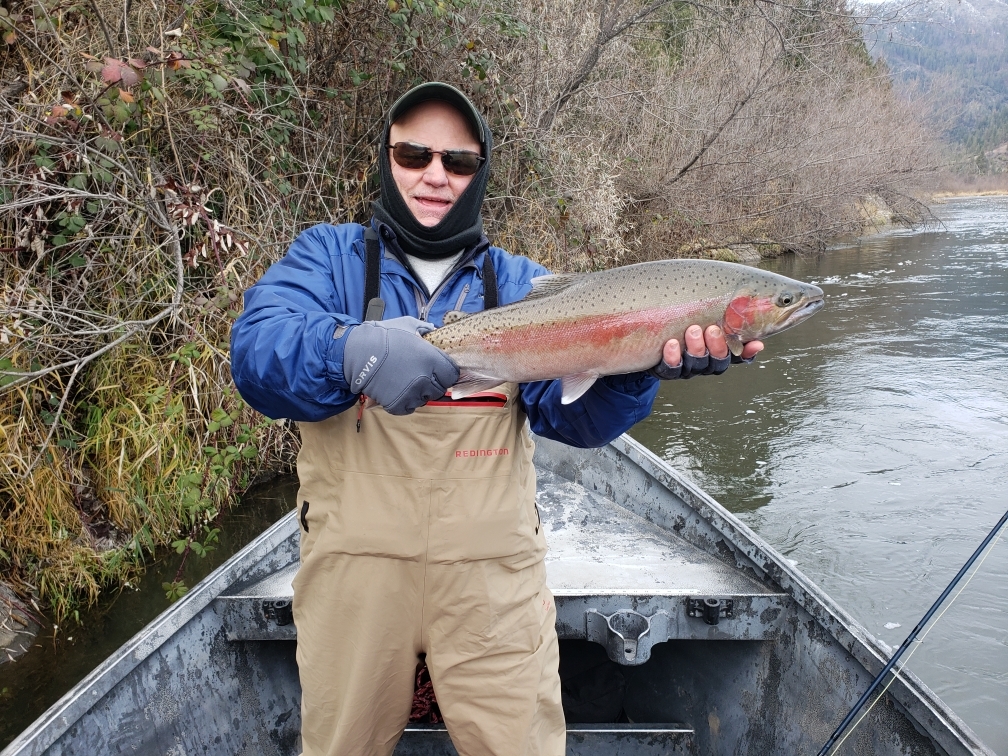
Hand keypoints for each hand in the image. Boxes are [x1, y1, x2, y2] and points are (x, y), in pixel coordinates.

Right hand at [342, 316, 458, 414]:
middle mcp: (426, 378)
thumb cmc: (382, 337)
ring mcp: (412, 393)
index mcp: (432, 359)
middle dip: (432, 383)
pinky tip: (397, 391)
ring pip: (424, 400)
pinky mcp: (398, 404)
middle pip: (440, 389)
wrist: (357, 353)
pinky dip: (404, 403)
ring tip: (404, 382)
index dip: (446, 373)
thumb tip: (432, 329)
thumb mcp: (406, 325)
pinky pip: (409, 408)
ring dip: (418, 394)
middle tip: (418, 376)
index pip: (452, 374)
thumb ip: (423, 328)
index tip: (439, 371)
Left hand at [649, 325, 763, 379]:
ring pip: (696, 365)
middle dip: (717, 346)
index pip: (737, 356)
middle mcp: (704, 364)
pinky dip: (673, 358)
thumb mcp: (701, 317)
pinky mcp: (665, 370)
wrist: (647, 336)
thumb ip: (722, 316)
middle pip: (717, 363)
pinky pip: (671, 369)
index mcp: (716, 352)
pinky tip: (671, 344)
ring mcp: (686, 369)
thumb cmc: (681, 321)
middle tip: (712, 329)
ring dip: (696, 348)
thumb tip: (748, 317)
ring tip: (692, 330)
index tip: (755, 343)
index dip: (747, 353)